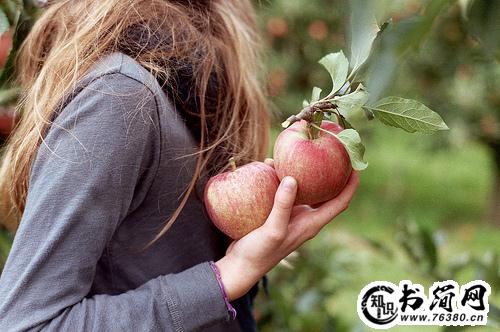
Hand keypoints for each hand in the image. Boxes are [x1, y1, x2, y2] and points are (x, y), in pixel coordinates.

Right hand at [216, 159, 358, 299]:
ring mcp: (291, 216)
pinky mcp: (276, 214)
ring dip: (301, 173)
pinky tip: (269, 168)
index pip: (340, 203)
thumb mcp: (273, 229)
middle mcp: (305, 218)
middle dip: (330, 175)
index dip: (350, 186)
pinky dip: (280, 179)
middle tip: (330, 153)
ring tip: (295, 155)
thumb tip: (292, 178)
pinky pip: (283, 192)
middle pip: (325, 194)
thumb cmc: (260, 252)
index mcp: (311, 224)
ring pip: (302, 190)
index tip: (356, 166)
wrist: (241, 266)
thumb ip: (283, 205)